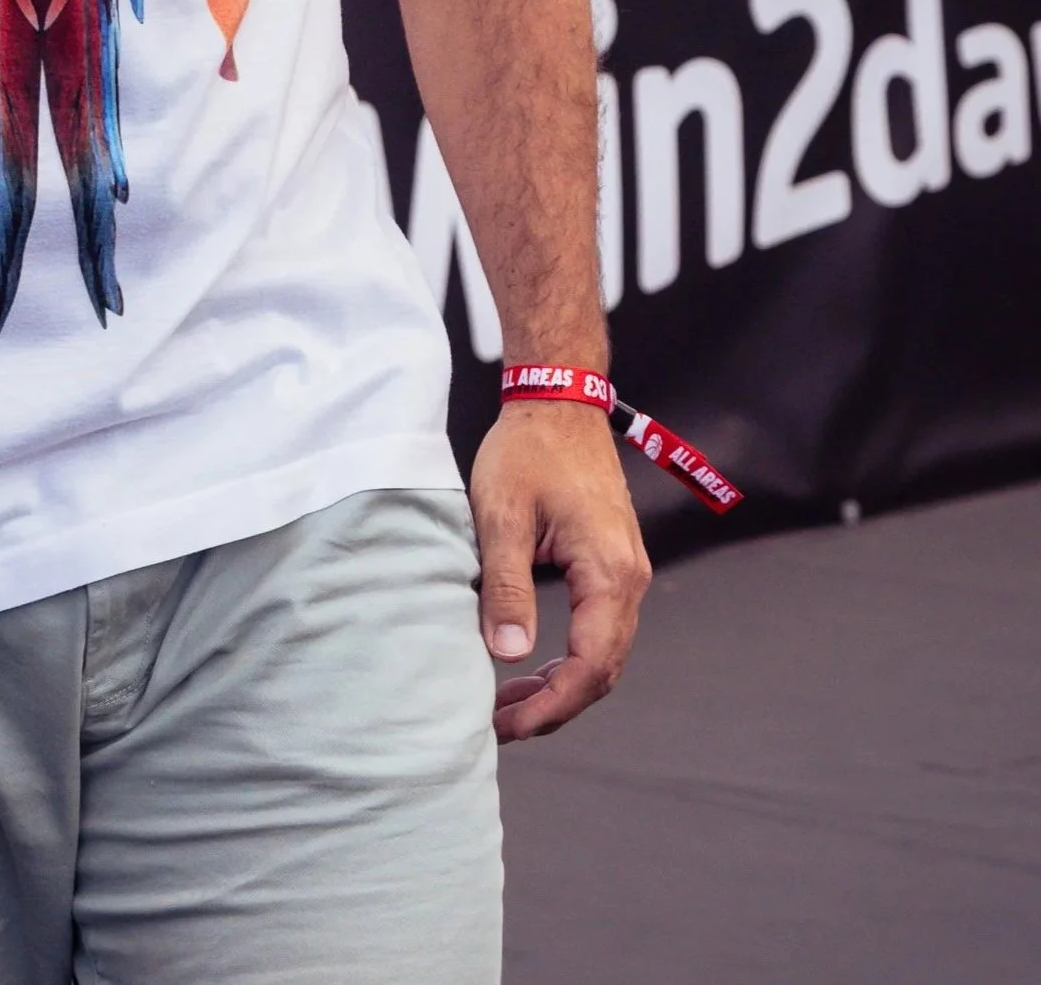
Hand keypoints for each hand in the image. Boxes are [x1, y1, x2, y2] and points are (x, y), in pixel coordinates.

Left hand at [471, 397, 649, 742]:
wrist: (557, 401)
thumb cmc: (527, 449)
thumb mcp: (502, 515)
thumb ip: (506, 585)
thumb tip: (508, 655)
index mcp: (609, 571)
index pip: (589, 667)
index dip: (549, 707)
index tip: (504, 726)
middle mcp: (629, 578)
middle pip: (602, 671)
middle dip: (553, 707)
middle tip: (498, 726)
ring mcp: (626, 571)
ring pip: (602, 654)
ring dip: (560, 686)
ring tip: (507, 705)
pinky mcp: (612, 564)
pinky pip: (599, 629)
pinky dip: (568, 658)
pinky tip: (530, 666)